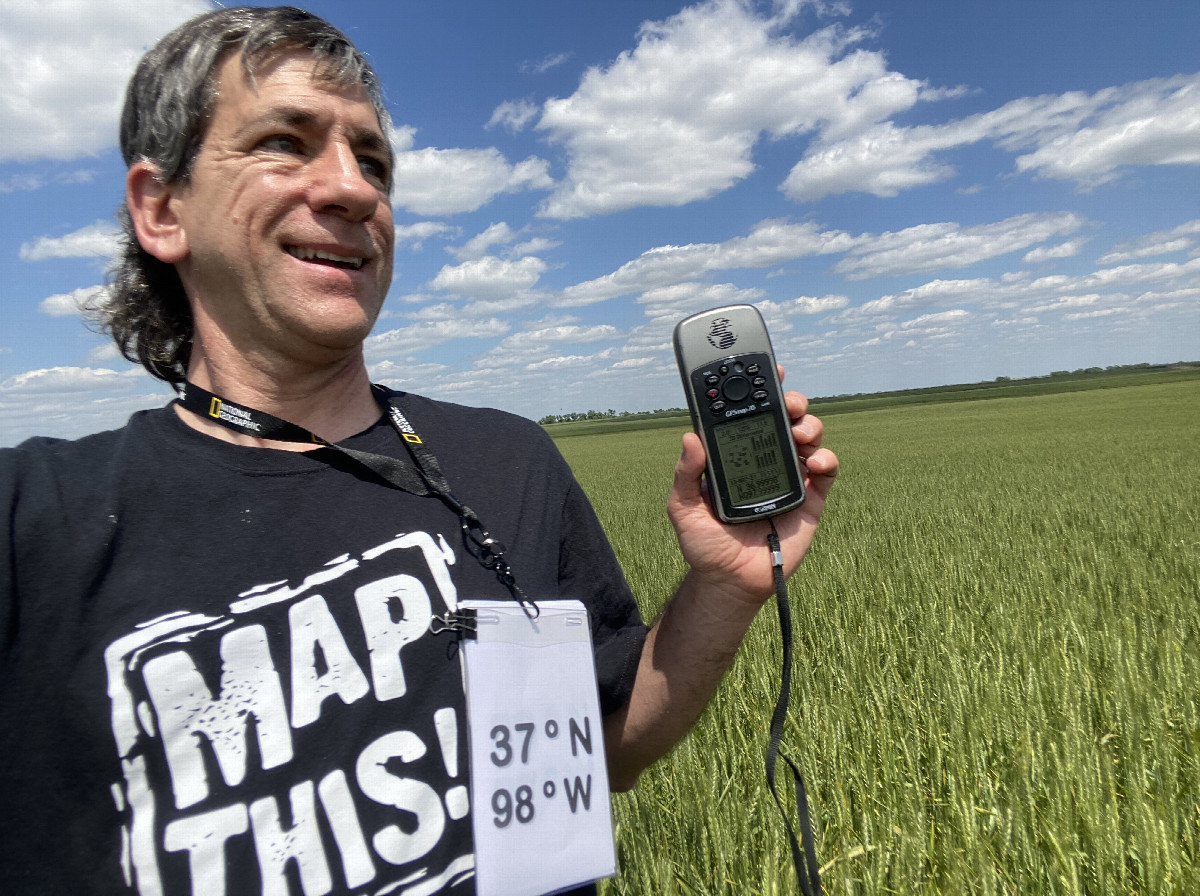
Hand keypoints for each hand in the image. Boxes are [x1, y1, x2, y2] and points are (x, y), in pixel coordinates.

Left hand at [666, 388, 837, 606]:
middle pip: (785, 420)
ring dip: (810, 426)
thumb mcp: (683, 507)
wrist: (731, 582)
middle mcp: (765, 460)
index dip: (759, 390)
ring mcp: (790, 477)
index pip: (749, 415)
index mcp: (736, 456)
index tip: (765, 370)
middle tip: (788, 402)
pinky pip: (826, 471)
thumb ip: (686, 474)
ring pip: (809, 438)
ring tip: (801, 432)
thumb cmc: (705, 544)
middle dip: (791, 402)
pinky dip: (826, 460)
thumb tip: (690, 437)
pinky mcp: (810, 500)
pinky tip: (815, 462)